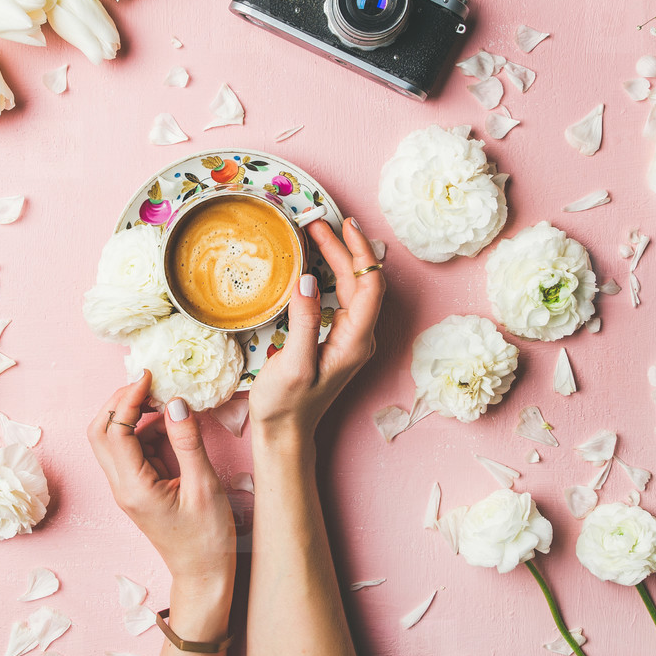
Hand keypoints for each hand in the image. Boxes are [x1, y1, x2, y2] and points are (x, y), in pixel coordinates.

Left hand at [86, 372, 235, 601]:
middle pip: (100, 432)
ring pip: (114, 439)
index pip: (114, 431)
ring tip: (169, 405)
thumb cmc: (207, 538)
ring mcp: (127, 487)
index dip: (128, 399)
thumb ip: (187, 442)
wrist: (204, 575)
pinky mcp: (138, 487)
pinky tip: (173, 427)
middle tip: (149, 385)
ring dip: (136, 416)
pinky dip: (147, 431)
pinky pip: (133, 450)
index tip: (148, 376)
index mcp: (133, 487)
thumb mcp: (204, 487)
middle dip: (119, 403)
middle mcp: (121, 486)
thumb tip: (175, 402)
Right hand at [248, 217, 385, 447]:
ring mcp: (349, 338)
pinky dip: (330, 274)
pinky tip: (315, 263)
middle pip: (361, 281)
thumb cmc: (287, 405)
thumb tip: (307, 278)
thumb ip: (304, 321)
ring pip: (351, 288)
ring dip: (338, 258)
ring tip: (317, 234)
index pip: (370, 285)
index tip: (345, 225)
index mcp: (355, 341)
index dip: (361, 251)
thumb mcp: (293, 364)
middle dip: (344, 248)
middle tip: (317, 222)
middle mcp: (359, 337)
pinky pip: (340, 298)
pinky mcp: (335, 339)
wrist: (284, 433)